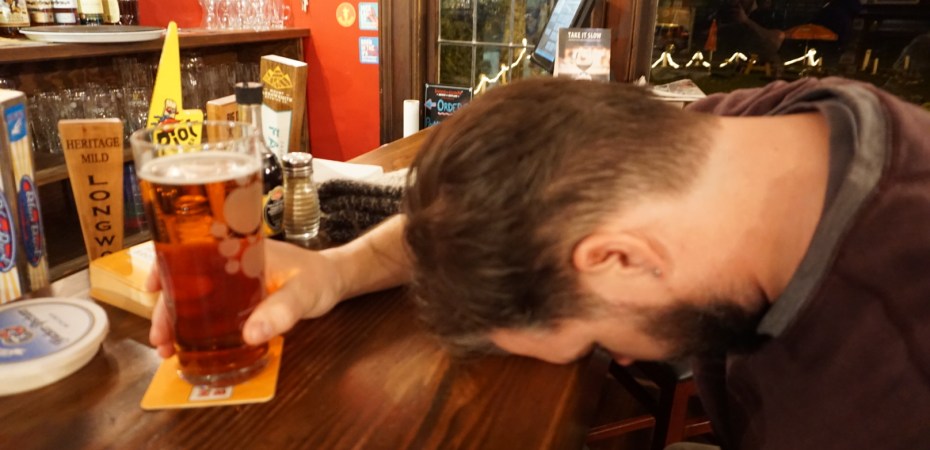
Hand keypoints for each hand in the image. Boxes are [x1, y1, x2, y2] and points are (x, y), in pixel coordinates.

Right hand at [148, 239, 345, 357]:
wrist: (337, 279)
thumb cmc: (320, 278)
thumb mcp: (304, 293)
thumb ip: (282, 311)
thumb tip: (248, 336)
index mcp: (240, 248)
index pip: (191, 249)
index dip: (165, 267)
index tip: (150, 290)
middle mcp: (230, 259)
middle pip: (186, 278)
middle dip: (165, 307)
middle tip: (159, 340)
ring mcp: (233, 276)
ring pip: (194, 293)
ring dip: (176, 316)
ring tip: (166, 347)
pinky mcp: (239, 293)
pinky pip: (209, 303)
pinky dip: (194, 320)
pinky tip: (189, 340)